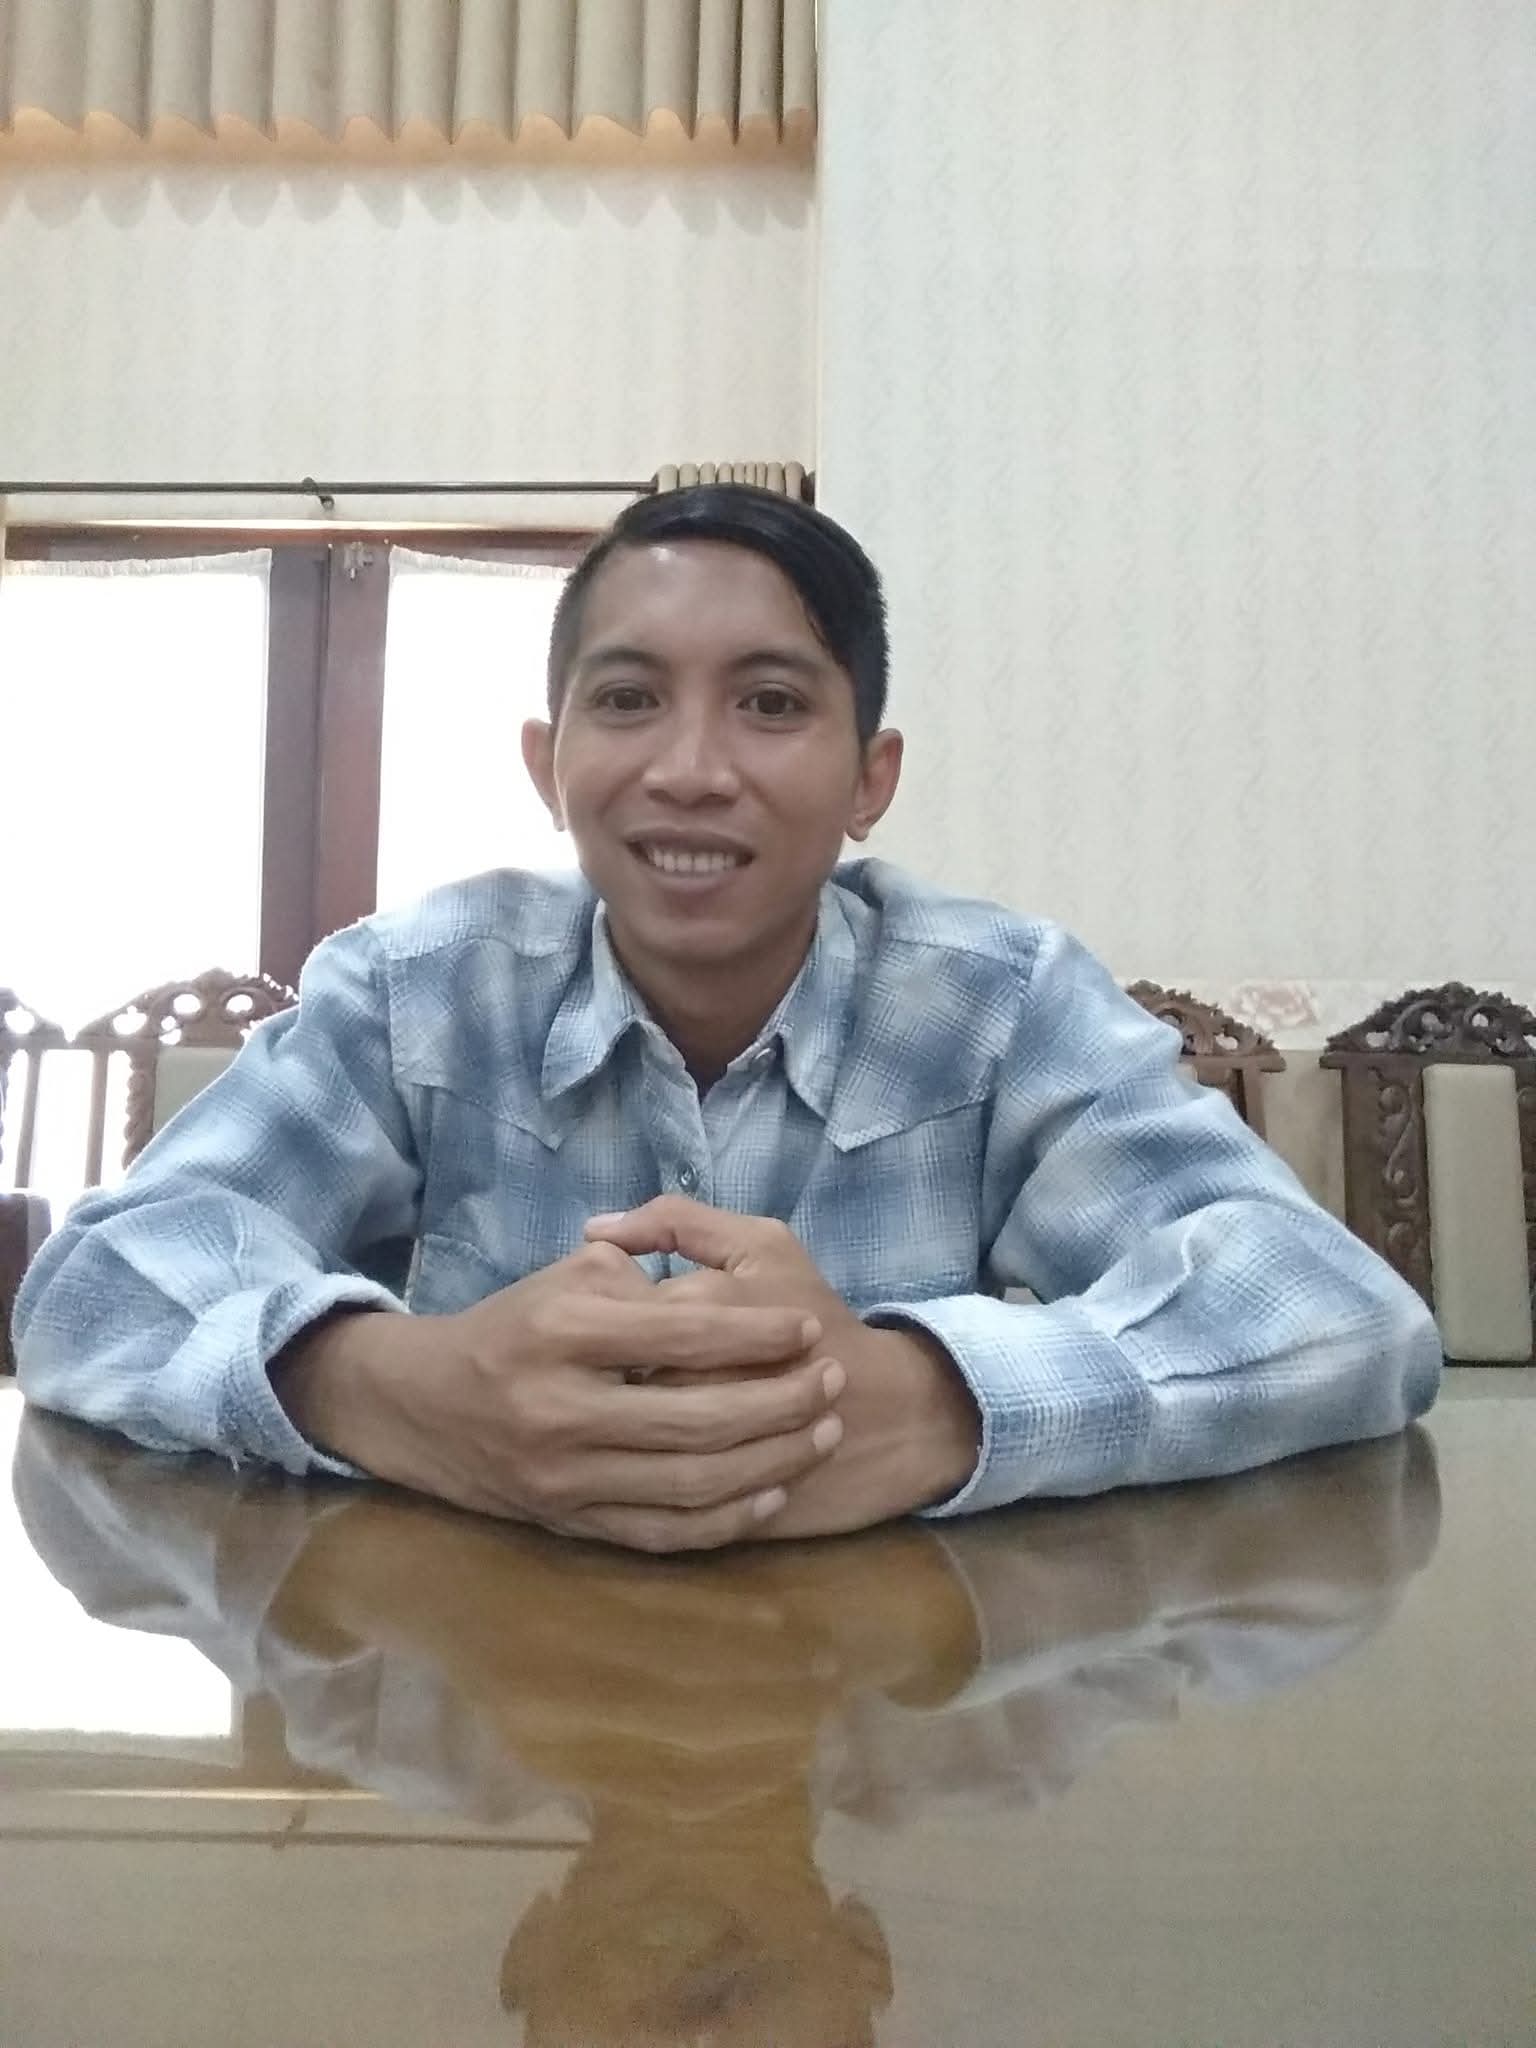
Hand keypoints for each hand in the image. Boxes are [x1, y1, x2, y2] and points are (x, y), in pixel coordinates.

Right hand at [272, 1240, 846, 1550]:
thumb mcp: (566, 1275)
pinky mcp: (571, 1523)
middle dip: (780, 1401)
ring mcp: (565, 1478)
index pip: (681, 1335)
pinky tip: (772, 1492)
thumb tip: (716, 1291)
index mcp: (562, 1334)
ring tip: (822, 1432)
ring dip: (770, 1461)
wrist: (425, 1406)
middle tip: (833, 1381)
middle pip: (697, 1418)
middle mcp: (561, 1410)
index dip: (755, 1332)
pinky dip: (724, 1519)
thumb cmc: (514, 1327)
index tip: (807, 1327)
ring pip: (690, 1483)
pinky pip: (662, 1533)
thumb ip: (641, 1274)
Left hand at [584, 1199, 980, 1538]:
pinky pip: (659, 1497)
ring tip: (643, 1413)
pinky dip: (650, 1478)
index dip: (607, 1320)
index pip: (614, 1312)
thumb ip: (678, 1223)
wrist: (894, 1411)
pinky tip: (661, 1457)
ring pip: (630, 1437)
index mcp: (704, 1307)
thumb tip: (595, 1230)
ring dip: (627, 1428)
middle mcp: (695, 1377)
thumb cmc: (819, 1315)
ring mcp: (706, 1447)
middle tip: (627, 1372)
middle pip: (615, 1377)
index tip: (624, 1326)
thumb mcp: (762, 1247)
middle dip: (611, 1375)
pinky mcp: (715, 1502)